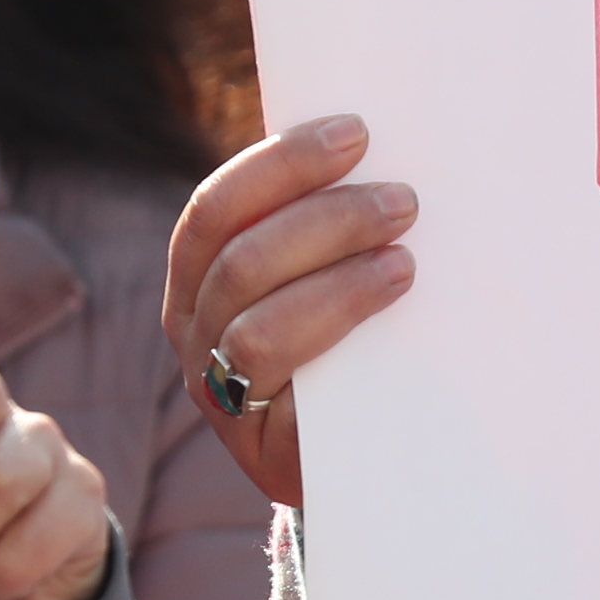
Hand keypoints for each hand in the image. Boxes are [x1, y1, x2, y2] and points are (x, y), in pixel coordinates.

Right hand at [163, 114, 416, 510]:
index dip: (280, 164)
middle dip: (324, 217)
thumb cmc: (348, 352)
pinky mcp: (259, 445)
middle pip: (238, 258)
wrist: (360, 467)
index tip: (355, 131)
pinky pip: (282, 382)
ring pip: (255, 320)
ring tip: (405, 256)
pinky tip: (390, 298)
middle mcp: (193, 333)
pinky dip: (335, 324)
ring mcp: (218, 392)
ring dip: (336, 276)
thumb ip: (326, 234)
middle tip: (404, 200)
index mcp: (196, 280)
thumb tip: (382, 153)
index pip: (215, 210)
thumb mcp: (321, 284)